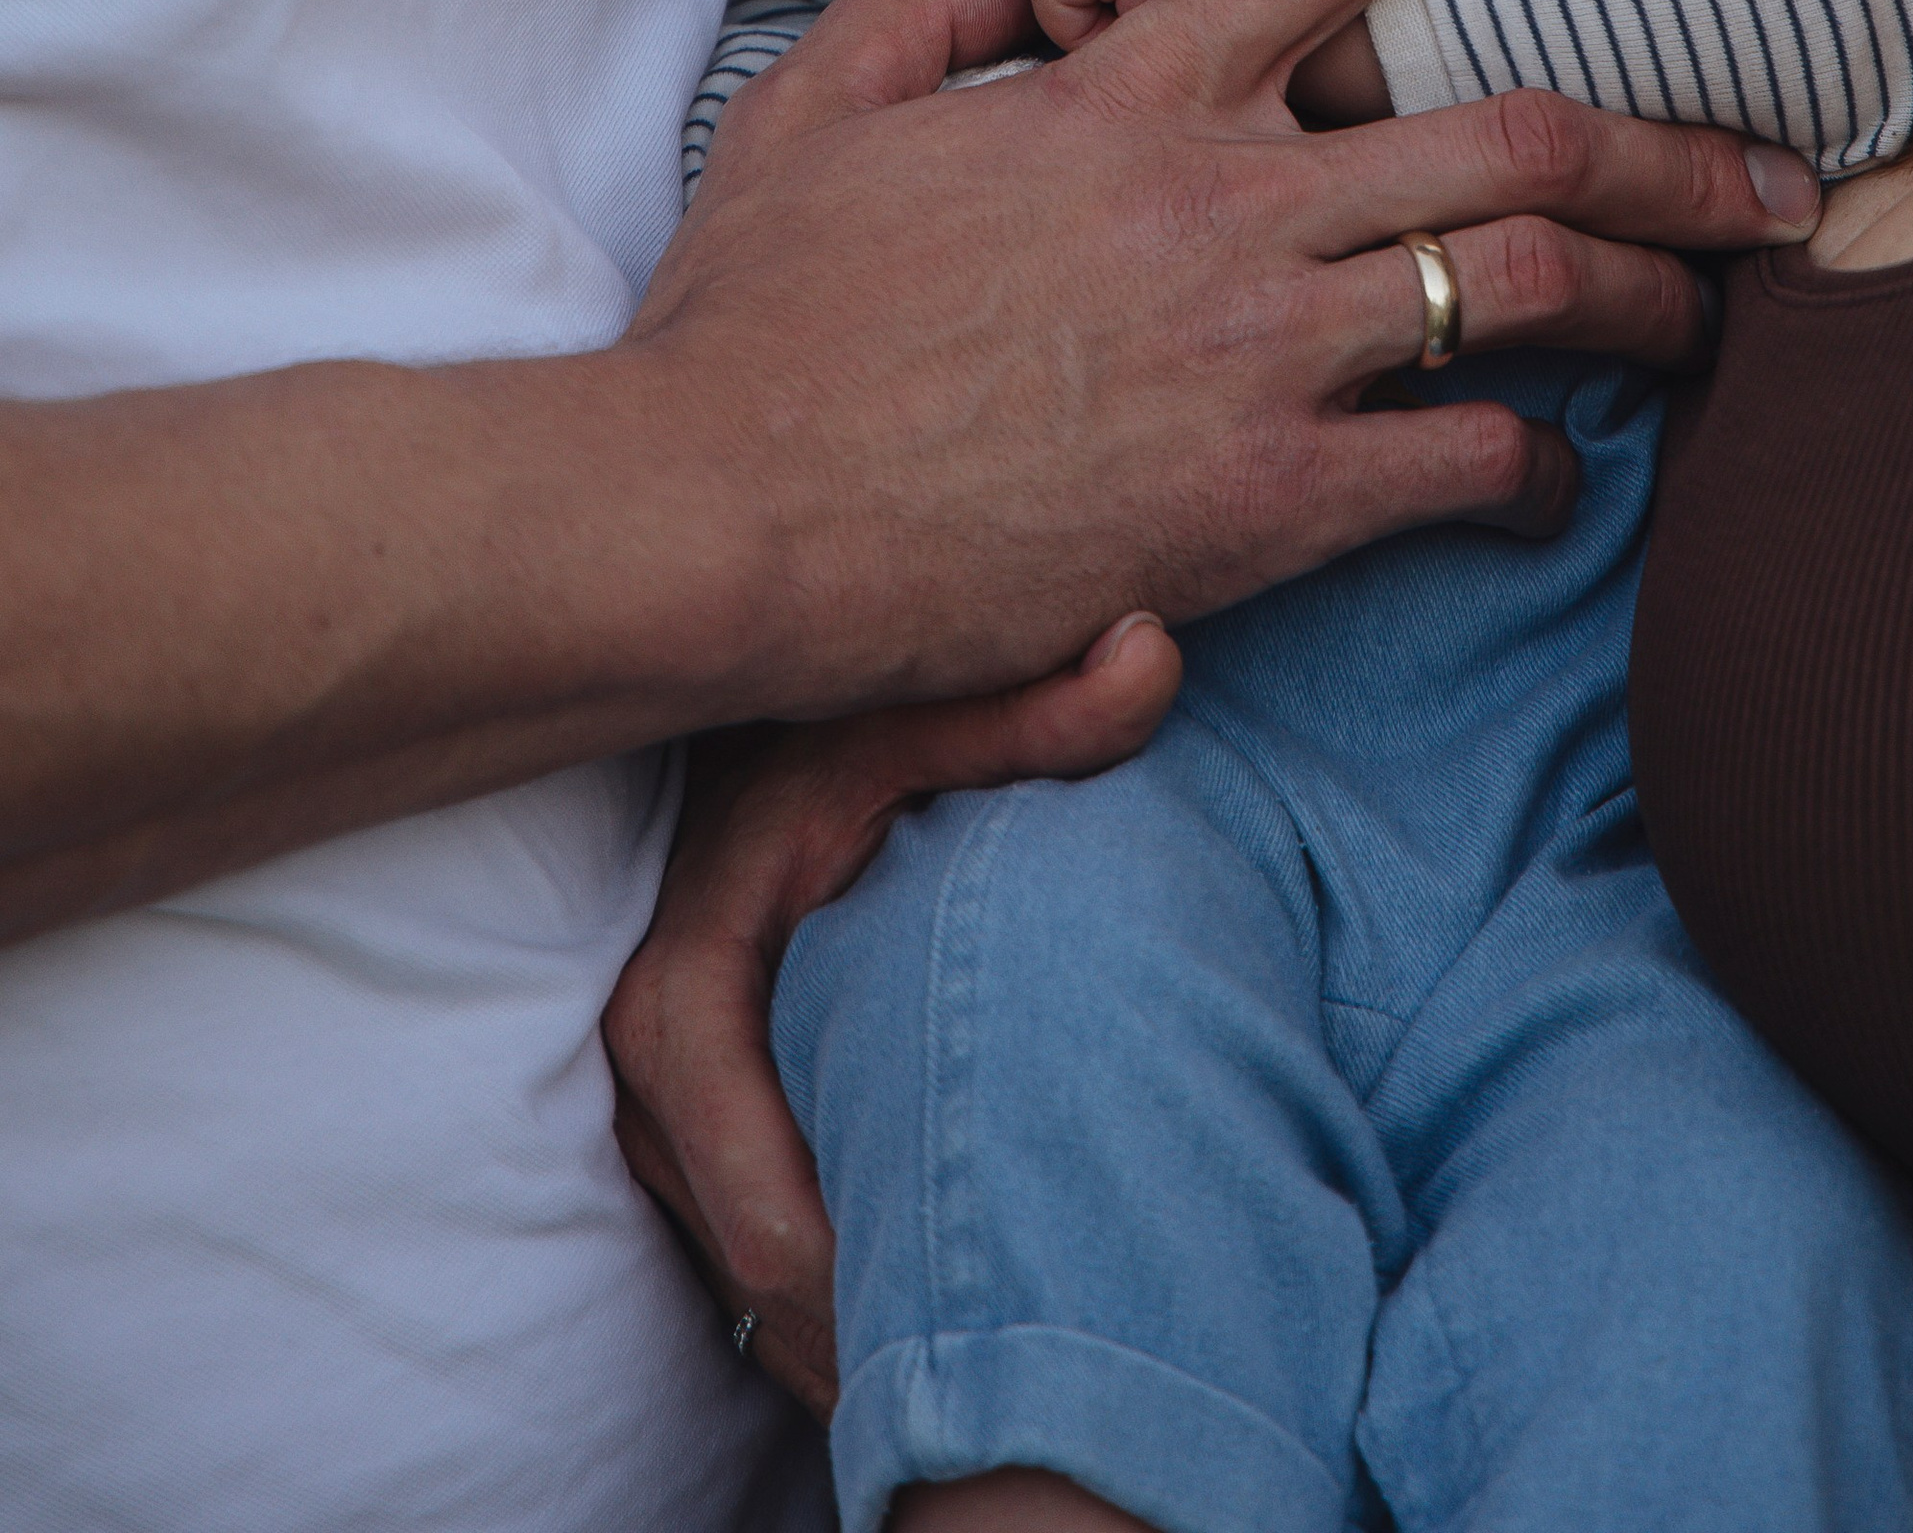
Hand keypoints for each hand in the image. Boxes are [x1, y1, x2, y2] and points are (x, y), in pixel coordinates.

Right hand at [605, 616, 1182, 1417]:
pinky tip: (947, 1296)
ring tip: (1008, 1351)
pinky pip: (755, 1254)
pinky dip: (847, 1292)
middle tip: (1029, 1368)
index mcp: (682, 1003)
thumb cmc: (841, 727)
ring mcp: (660, 1115)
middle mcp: (649, 1077)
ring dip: (865, 1327)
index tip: (1004, 1322)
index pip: (767, 1225)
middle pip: (761, 1279)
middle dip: (882, 1334)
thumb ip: (1038, 708)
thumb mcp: (923, 710)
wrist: (754, 729)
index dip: (879, 1293)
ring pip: (754, 1285)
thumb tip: (1153, 654)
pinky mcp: (685, 1131)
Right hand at [626, 0, 1821, 725]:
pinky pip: (1459, 461)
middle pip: (1509, 135)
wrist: (717, 513)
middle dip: (1674, 147)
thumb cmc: (753, 322)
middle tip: (1779, 175)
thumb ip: (924, 9)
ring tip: (1720, 322)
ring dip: (1653, 299)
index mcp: (1127, 90)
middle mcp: (1222, 197)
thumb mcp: (810, 112)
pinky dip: (1534, 467)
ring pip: (1524, 287)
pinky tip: (1554, 482)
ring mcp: (1252, 350)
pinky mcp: (1255, 503)